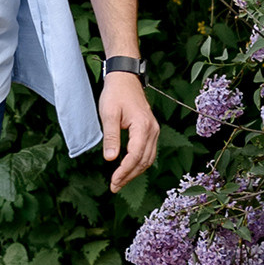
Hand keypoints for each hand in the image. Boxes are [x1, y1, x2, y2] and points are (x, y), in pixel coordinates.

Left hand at [99, 69, 158, 190]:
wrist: (125, 77)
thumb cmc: (116, 93)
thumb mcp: (109, 114)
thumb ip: (111, 137)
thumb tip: (110, 158)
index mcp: (143, 126)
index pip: (135, 155)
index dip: (124, 171)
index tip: (113, 182)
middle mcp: (152, 130)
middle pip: (144, 160)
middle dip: (129, 176)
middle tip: (114, 187)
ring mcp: (154, 130)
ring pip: (148, 158)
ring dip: (134, 172)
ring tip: (119, 182)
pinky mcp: (151, 130)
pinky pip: (148, 152)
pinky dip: (139, 163)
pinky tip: (128, 169)